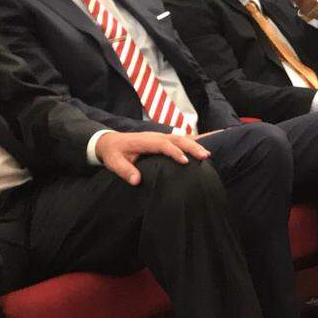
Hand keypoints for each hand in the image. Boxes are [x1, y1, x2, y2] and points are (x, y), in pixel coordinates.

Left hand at [96, 131, 210, 185]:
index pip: (163, 144)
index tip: (185, 161)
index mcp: (144, 141)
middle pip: (176, 138)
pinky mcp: (162, 140)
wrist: (110, 142)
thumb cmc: (114, 153)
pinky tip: (201, 148)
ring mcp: (159, 137)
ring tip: (207, 154)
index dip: (174, 152)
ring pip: (180, 138)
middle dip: (191, 146)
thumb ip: (124, 171)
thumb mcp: (114, 163)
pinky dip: (191, 142)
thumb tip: (136, 180)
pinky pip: (178, 140)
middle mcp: (154, 136)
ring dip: (194, 144)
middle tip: (204, 156)